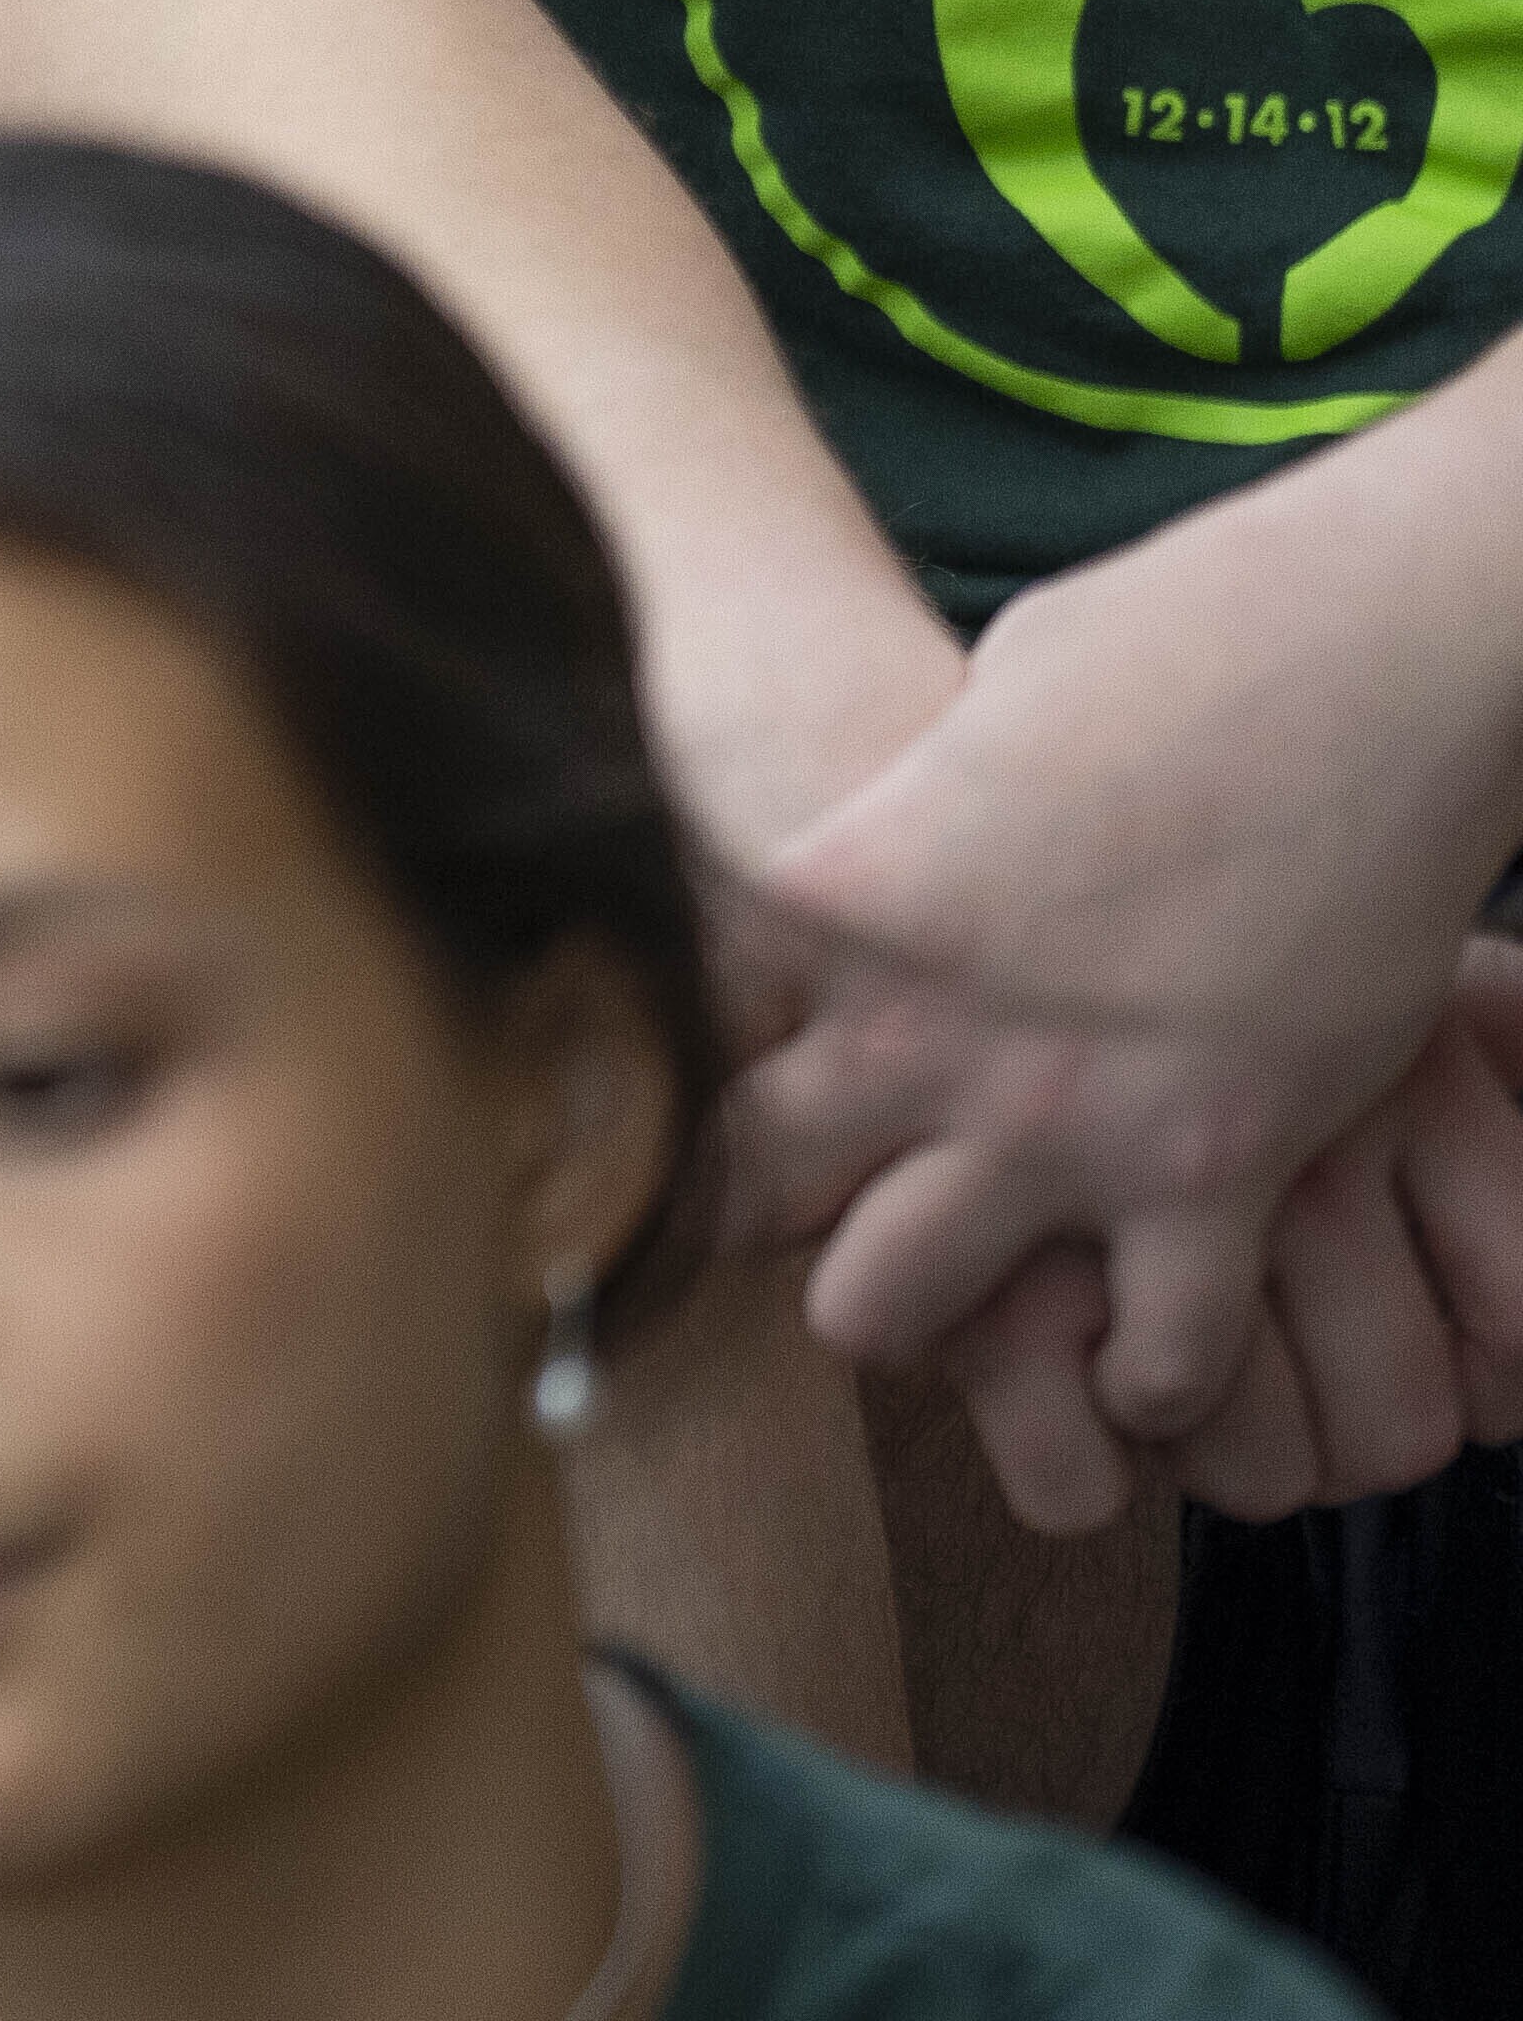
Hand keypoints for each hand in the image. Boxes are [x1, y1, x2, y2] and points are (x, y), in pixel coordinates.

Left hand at [720, 485, 1522, 1509]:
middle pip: (738, 1186)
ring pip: (882, 1305)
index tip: (662, 1081)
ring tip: (958, 1302)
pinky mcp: (1217, 1170)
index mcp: (828, 897)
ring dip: (914, 1311)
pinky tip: (1137, 1350)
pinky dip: (1148, 1370)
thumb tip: (875, 861)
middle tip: (804, 1217)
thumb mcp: (963, 720)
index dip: (659, 1051)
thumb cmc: (1160, 650)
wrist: (1361, 671)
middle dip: (753, 1214)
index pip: (665, 1015)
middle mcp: (913, 1027)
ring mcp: (1060, 1115)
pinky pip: (1157, 1349)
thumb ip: (901, 826)